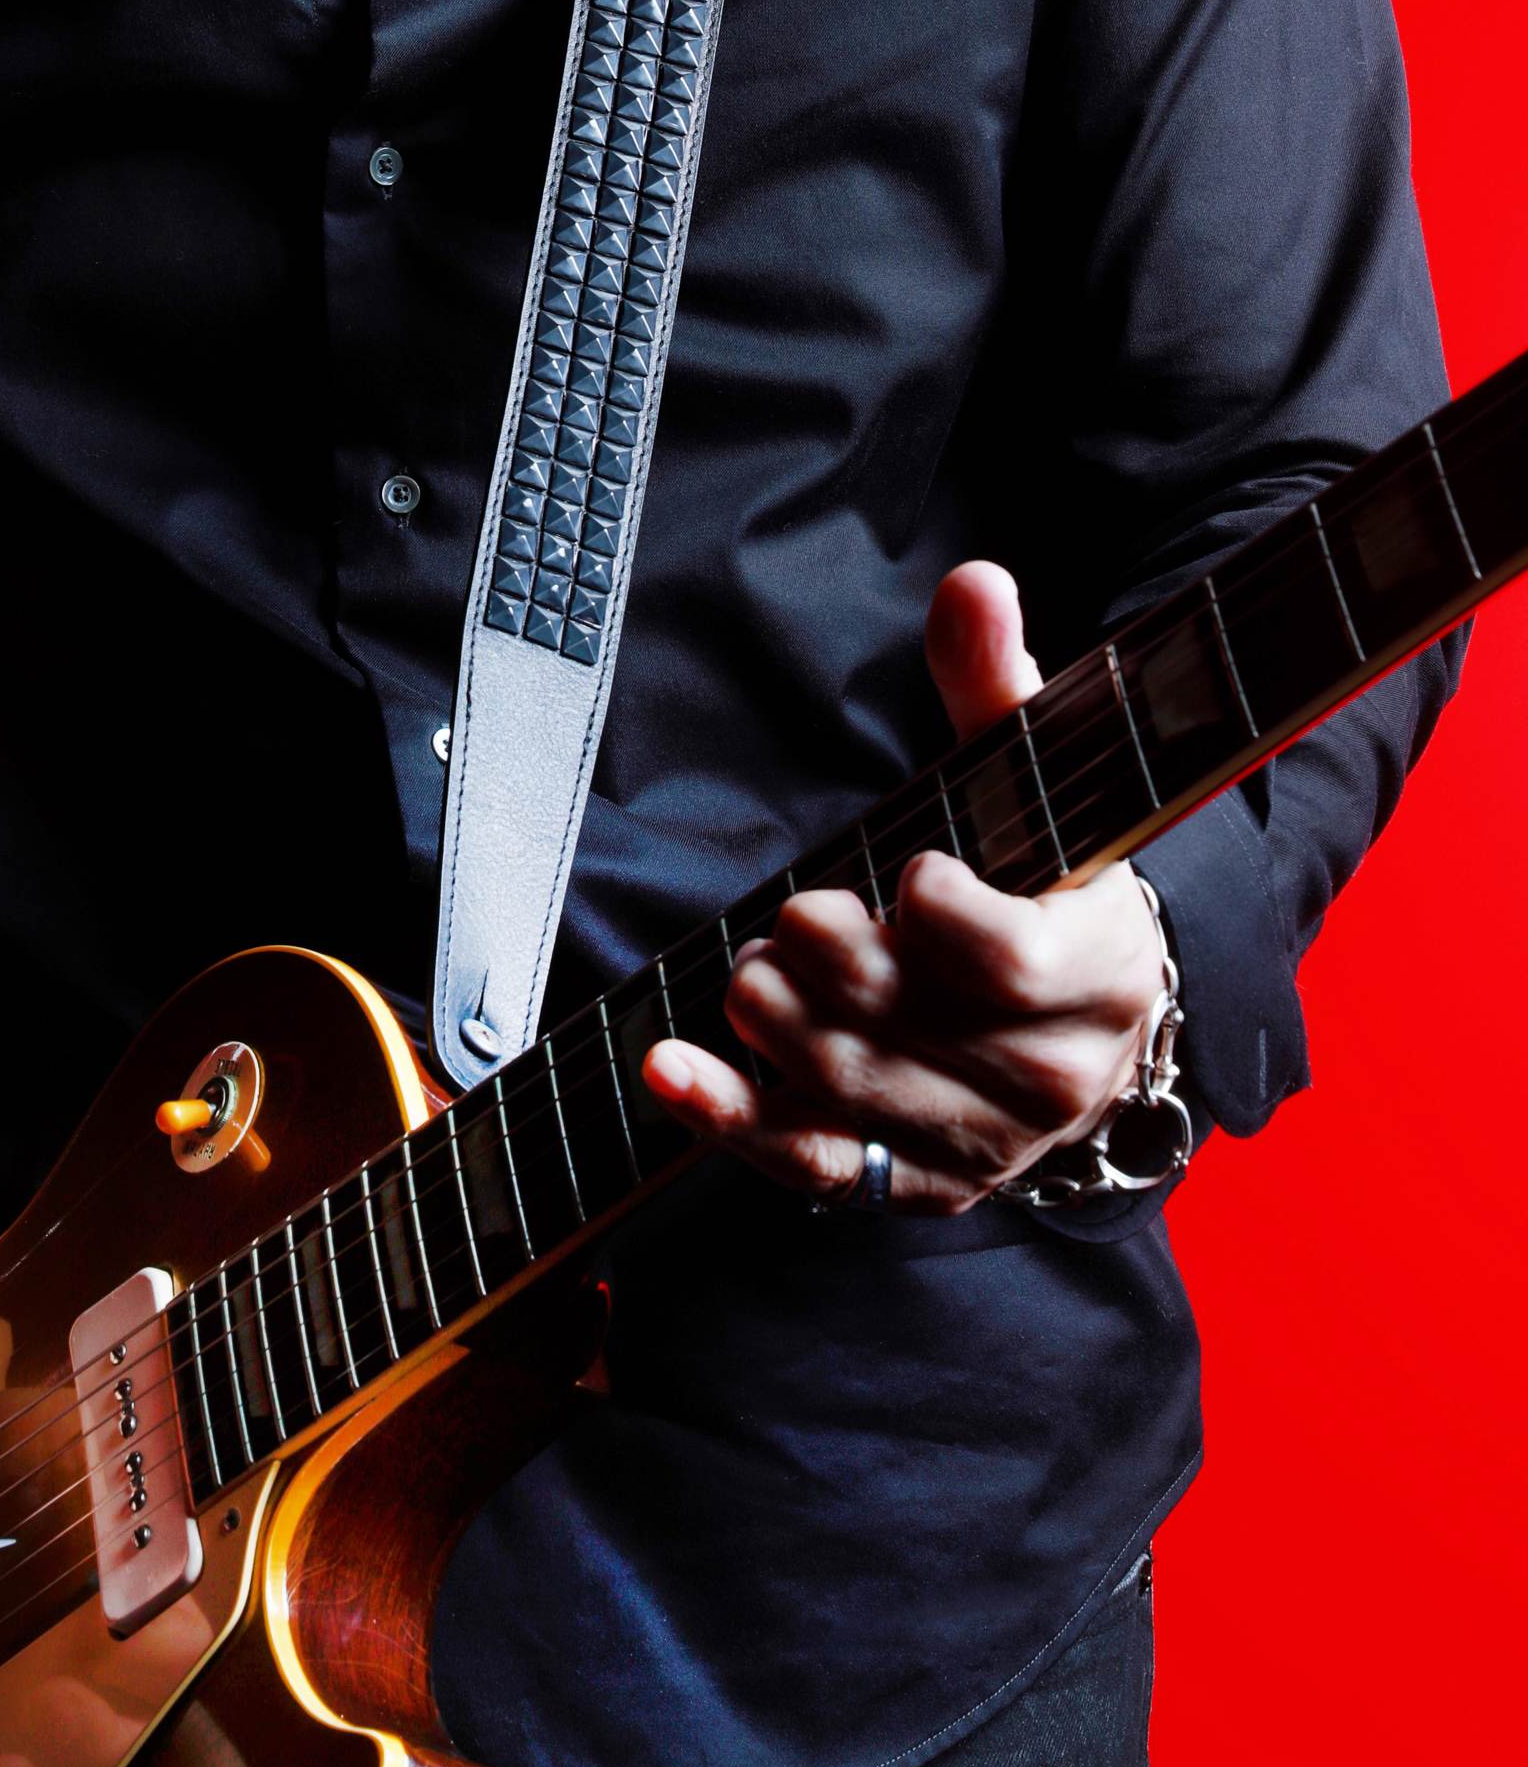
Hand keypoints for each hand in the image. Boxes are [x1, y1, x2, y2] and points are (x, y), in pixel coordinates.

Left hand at [643, 562, 1169, 1210]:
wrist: (1090, 1027)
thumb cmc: (1052, 883)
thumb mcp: (1042, 782)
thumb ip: (999, 686)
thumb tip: (974, 581)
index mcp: (1100, 971)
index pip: (1003, 957)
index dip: (935, 911)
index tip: (909, 869)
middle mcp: (1049, 1076)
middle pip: (896, 1018)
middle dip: (820, 951)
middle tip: (797, 911)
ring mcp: (981, 1142)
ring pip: (843, 1084)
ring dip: (770, 1013)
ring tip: (756, 964)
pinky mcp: (915, 1185)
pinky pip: (809, 1163)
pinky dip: (724, 1116)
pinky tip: (665, 1065)